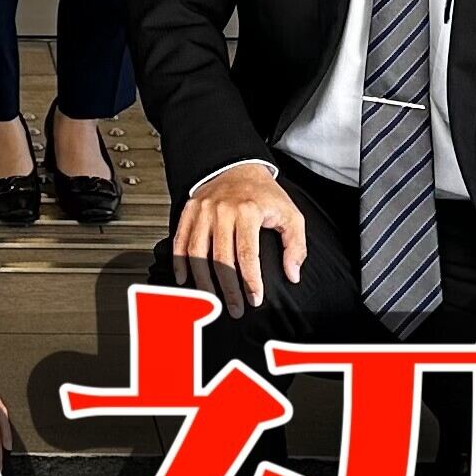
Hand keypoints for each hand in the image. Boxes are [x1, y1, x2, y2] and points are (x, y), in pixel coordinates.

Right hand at [170, 162, 307, 308]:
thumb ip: (295, 245)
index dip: (250, 281)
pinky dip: (179, 262)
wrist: (238, 166)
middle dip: (227, 289)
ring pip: (196, 253)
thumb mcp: (290, 214)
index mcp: (247, 211)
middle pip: (220, 259)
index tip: (254, 299)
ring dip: (203, 281)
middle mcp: (221, 210)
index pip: (247, 254)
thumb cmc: (264, 194)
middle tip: (234, 309)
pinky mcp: (189, 210)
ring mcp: (202, 210)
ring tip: (211, 300)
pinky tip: (185, 280)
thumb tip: (292, 274)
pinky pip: (180, 240)